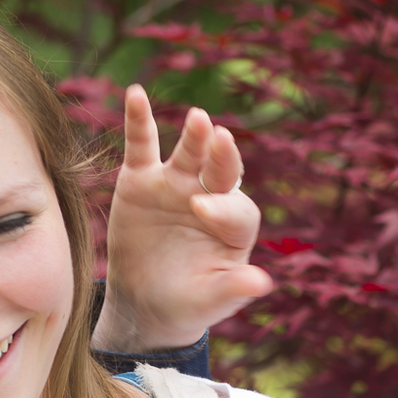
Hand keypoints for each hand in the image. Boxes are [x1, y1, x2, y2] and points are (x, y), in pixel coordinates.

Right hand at [97, 84, 272, 351]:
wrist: (146, 303)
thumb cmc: (187, 301)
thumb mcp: (209, 301)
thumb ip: (233, 289)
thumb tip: (263, 283)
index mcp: (234, 226)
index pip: (237, 210)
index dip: (223, 207)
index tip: (201, 210)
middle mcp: (210, 197)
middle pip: (222, 172)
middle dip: (223, 158)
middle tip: (221, 141)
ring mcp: (177, 184)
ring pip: (191, 154)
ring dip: (196, 135)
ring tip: (199, 119)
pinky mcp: (142, 179)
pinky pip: (143, 146)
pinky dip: (139, 120)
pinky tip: (135, 94)